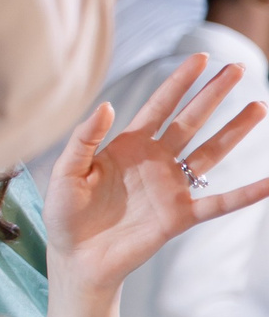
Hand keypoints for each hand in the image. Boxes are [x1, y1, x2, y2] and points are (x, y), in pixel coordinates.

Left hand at [43, 53, 268, 300]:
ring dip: (234, 131)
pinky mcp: (179, 216)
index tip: (200, 58)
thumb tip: (107, 105)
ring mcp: (170, 187)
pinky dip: (246, 194)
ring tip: (257, 107)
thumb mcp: (66, 172)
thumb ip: (84, 139)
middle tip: (238, 69)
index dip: (179, 83)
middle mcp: (155, 162)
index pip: (159, 107)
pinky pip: (219, 203)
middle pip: (191, 121)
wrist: (75, 258)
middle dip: (213, 95)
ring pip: (210, 153)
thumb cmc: (66, 214)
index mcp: (127, 147)